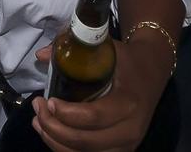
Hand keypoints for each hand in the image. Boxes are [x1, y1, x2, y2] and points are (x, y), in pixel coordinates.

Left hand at [33, 35, 171, 151]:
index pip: (94, 117)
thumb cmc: (127, 60)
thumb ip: (73, 48)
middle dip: (54, 128)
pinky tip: (51, 134)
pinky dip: (64, 149)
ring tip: (39, 122)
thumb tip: (42, 55)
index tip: (49, 101)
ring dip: (55, 141)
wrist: (153, 71)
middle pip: (85, 141)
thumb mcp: (106, 47)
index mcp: (128, 103)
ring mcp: (126, 145)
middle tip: (38, 109)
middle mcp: (130, 130)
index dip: (67, 114)